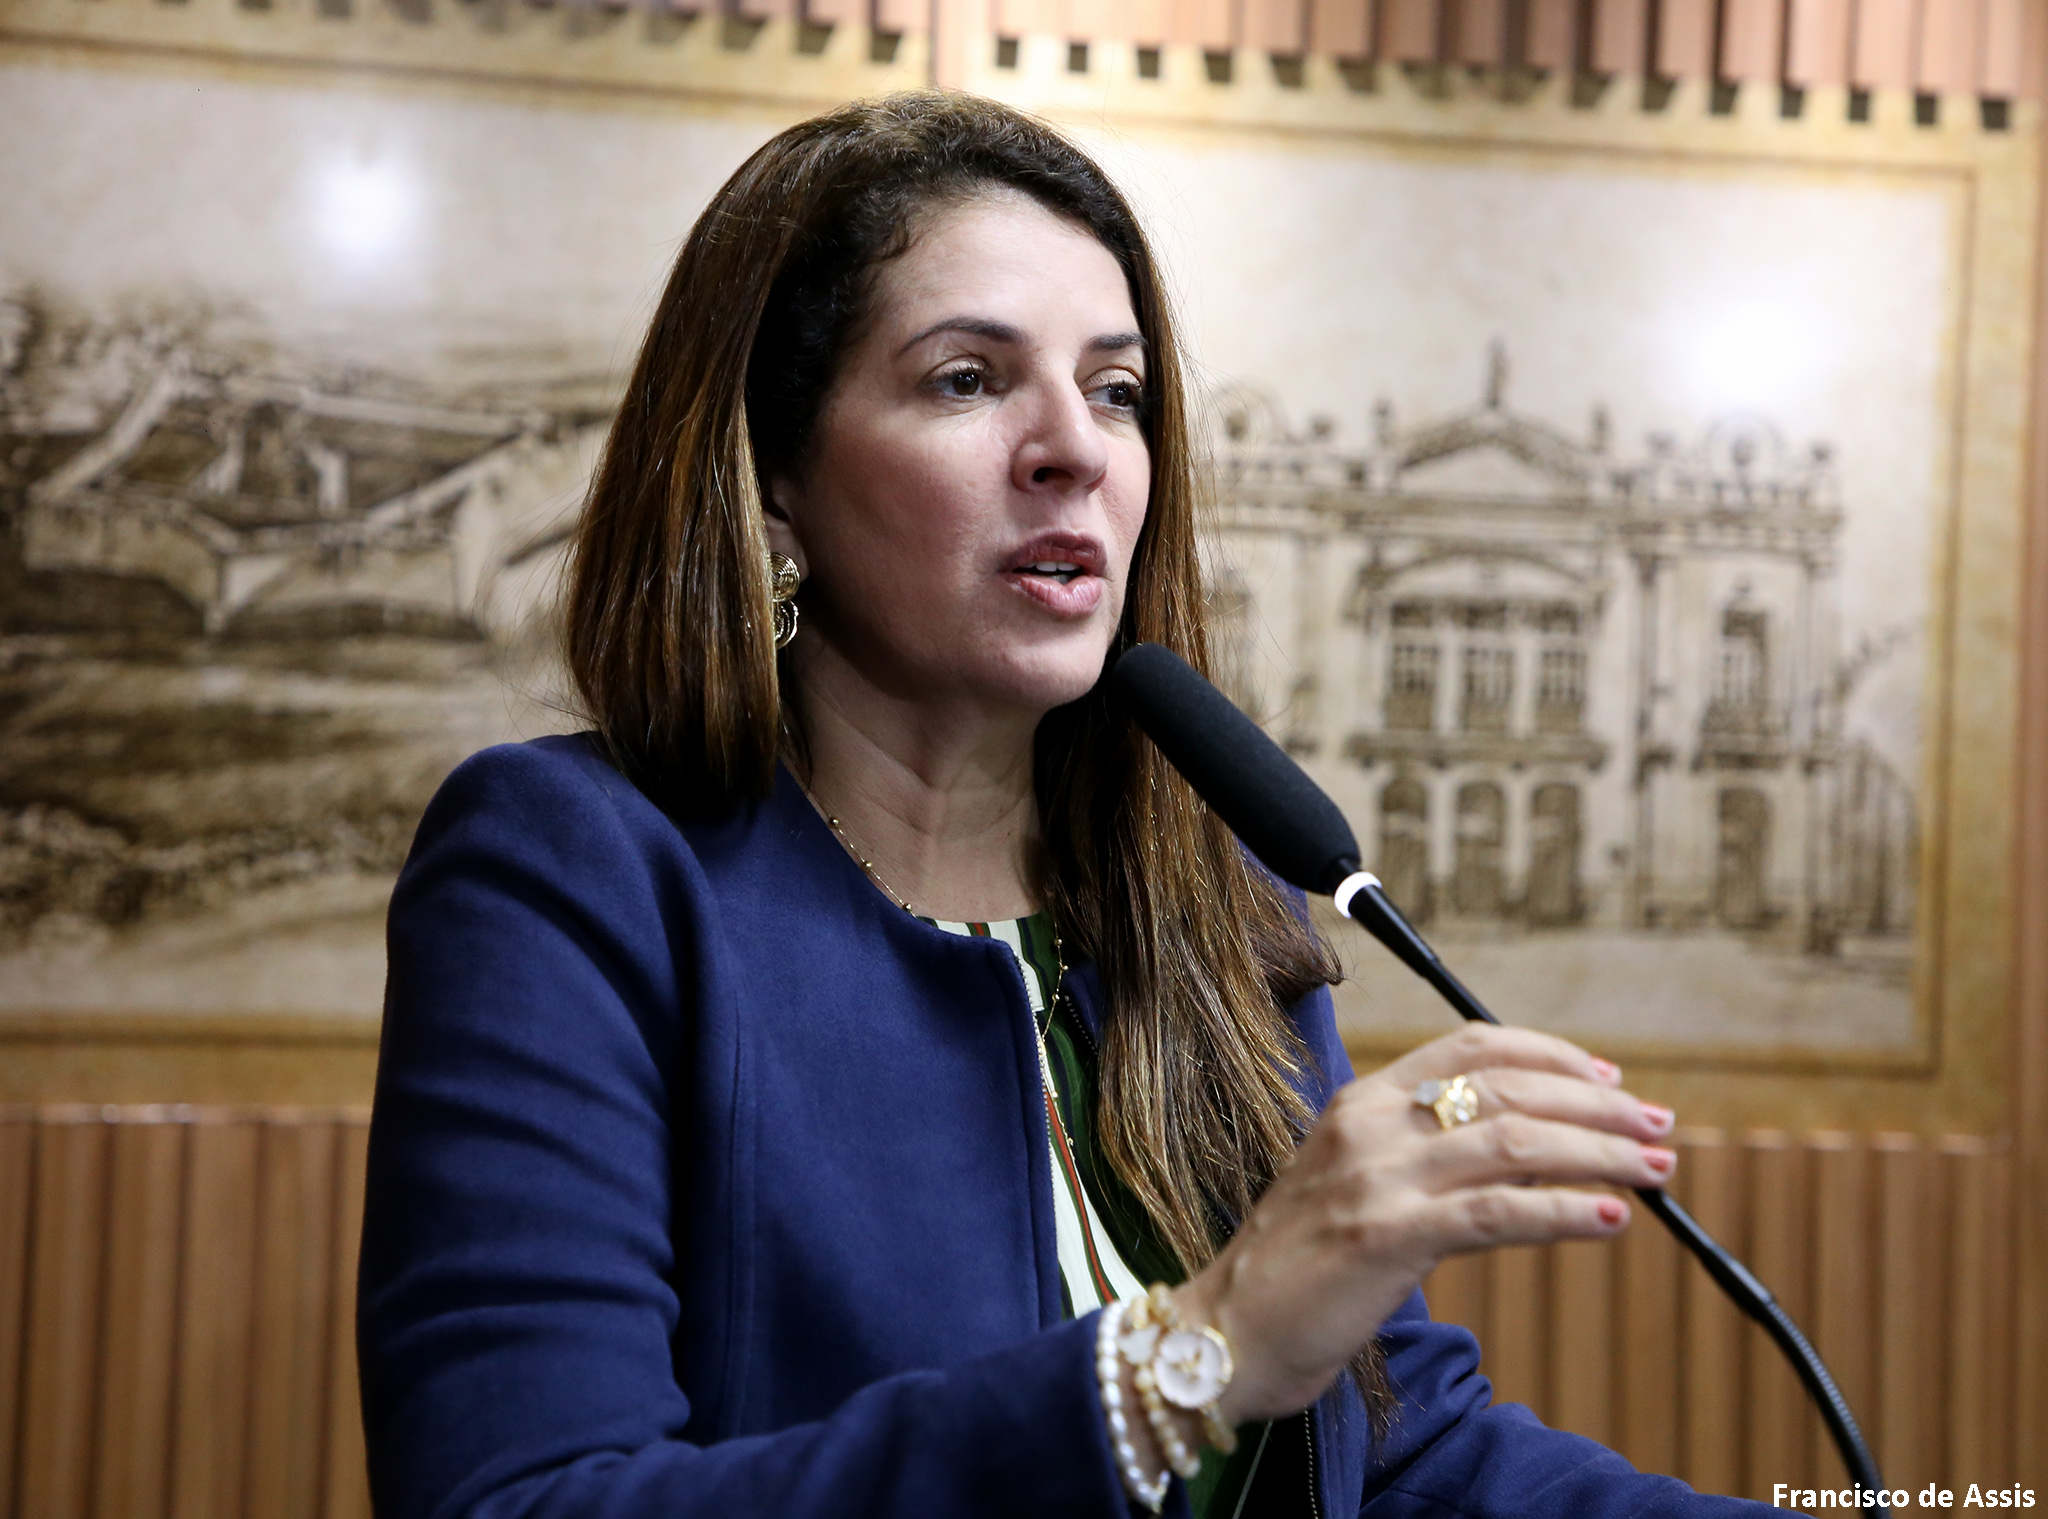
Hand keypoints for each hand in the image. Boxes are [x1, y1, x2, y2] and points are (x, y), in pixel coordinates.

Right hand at [1173, 1025, 1675, 1425]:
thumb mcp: (1360, 1188)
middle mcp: (1369, 1125)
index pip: (1470, 1046)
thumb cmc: (1300, 1267)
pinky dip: (1563, 1211)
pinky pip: (1496, 1213)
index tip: (1608, 1075)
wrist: (1227, 1331)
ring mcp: (1376, 1179)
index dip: (1551, 1053)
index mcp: (1359, 1101)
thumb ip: (1428, 1158)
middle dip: (1597, 1102)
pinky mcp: (1386, 1237)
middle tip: (1656, 1124)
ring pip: (1515, 1143)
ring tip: (1654, 1169)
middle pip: (1508, 1088)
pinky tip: (1609, 1218)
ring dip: (1600, 1152)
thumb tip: (1534, 1152)